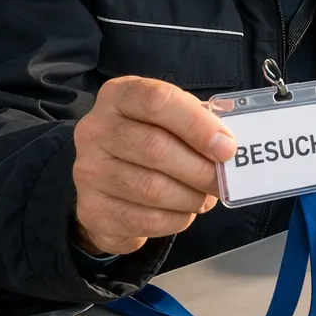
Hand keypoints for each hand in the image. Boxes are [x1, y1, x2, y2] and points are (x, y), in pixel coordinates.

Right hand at [72, 77, 237, 255]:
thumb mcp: (173, 120)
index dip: (197, 125)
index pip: (157, 101)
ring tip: (204, 197)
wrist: (110, 184)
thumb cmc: (152, 142)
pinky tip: (184, 212)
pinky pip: (146, 219)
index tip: (227, 148)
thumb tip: (228, 146)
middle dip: (201, 169)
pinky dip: (176, 219)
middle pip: (155, 148)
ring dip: (191, 197)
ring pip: (152, 189)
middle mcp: (95, 130)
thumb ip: (200, 124)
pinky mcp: (92, 210)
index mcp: (119, 96)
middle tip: (223, 180)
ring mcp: (88, 171)